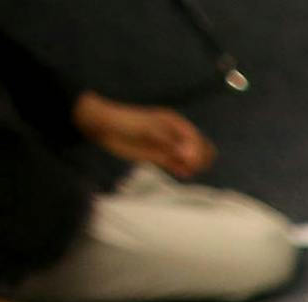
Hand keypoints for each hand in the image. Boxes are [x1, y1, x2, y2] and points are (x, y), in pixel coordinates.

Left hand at [72, 92, 215, 178]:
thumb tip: (187, 156)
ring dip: (192, 166)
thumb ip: (168, 141)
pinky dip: (183, 170)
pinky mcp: (161, 157)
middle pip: (201, 149)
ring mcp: (169, 147)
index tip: (189, 161)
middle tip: (188, 166)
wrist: (106, 127)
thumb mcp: (148, 128)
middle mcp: (176, 135)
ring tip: (183, 170)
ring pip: (192, 159)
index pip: (198, 139)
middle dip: (199, 159)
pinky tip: (180, 173)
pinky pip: (179, 166)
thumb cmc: (127, 122)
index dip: (197, 151)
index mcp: (176, 124)